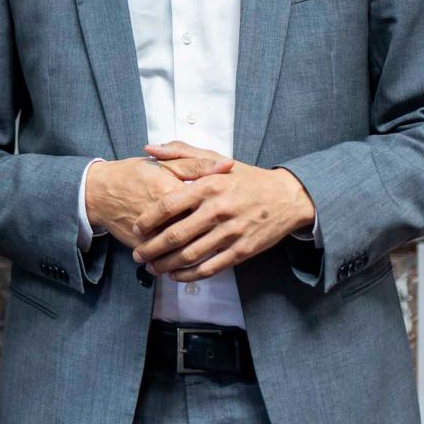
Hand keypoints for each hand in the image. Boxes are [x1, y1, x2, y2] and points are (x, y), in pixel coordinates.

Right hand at [84, 147, 234, 248]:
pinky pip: (165, 258)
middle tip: (222, 234)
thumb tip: (228, 164)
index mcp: (174, 190)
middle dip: (214, 234)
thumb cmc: (135, 174)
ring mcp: (153, 232)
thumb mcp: (166, 164)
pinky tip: (186, 263)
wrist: (100, 192)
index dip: (221, 210)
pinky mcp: (142, 245)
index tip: (228, 211)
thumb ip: (198, 164)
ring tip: (210, 249)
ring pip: (183, 248)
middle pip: (199, 230)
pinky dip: (177, 263)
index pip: (208, 205)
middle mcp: (165, 214)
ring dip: (198, 252)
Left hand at [131, 143, 315, 281]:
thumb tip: (149, 149)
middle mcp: (218, 209)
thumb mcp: (216, 159)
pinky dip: (190, 275)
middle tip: (137, 254)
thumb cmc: (247, 178)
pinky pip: (210, 267)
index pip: (169, 205)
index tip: (137, 227)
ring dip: (166, 264)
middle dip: (152, 248)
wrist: (287, 197)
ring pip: (190, 255)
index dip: (149, 219)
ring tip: (152, 268)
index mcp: (209, 185)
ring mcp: (230, 232)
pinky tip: (177, 275)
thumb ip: (181, 153)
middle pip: (176, 234)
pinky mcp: (241, 251)